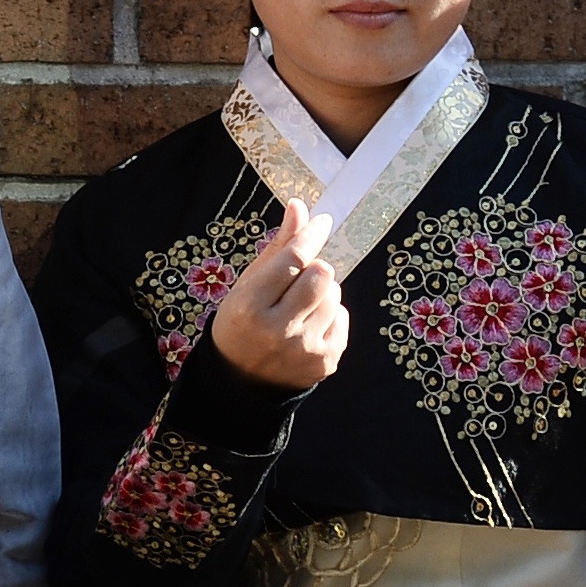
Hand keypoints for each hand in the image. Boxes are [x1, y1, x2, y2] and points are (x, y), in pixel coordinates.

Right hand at [209, 198, 349, 391]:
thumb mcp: (249, 283)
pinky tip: (309, 323)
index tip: (322, 221)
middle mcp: (278, 330)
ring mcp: (304, 349)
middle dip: (314, 268)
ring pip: (334, 295)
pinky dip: (330, 314)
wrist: (242, 380)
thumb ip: (278, 246)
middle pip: (322, 274)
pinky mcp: (325, 362)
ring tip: (300, 306)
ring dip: (321, 292)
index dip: (311, 235)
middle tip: (299, 278)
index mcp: (250, 306)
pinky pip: (343, 318)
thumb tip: (299, 206)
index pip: (293, 259)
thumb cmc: (242, 322)